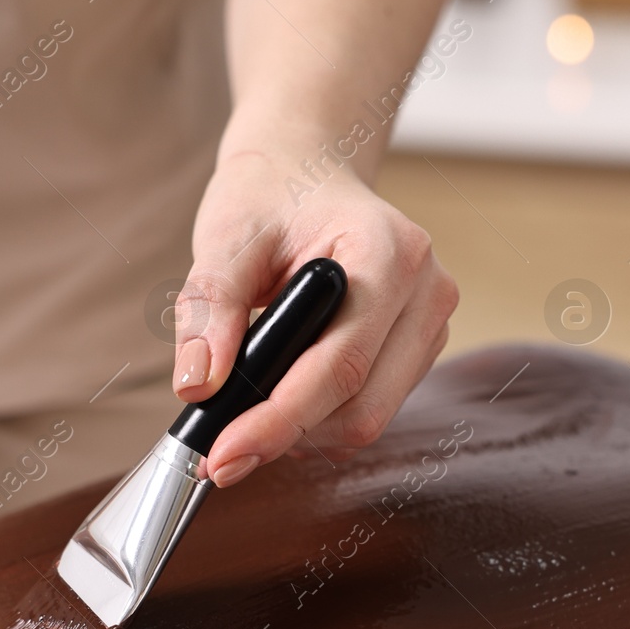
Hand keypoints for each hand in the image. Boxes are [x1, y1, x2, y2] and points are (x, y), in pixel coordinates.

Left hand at [173, 149, 457, 486]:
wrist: (305, 172)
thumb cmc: (269, 196)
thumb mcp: (226, 239)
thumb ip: (209, 310)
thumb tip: (198, 386)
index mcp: (389, 253)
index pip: (340, 366)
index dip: (279, 422)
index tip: (222, 456)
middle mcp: (427, 291)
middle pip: (362, 407)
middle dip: (288, 436)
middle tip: (221, 446)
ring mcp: (431, 323)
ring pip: (369, 418)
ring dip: (305, 431)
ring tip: (249, 409)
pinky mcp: (420, 347)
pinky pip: (373, 407)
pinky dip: (322, 419)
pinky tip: (284, 395)